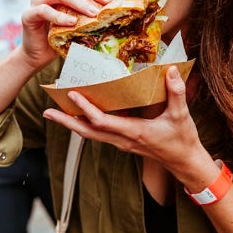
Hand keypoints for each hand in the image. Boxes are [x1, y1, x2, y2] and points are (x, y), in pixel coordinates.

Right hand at [20, 0, 116, 69]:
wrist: (39, 54)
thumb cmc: (63, 35)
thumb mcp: (81, 20)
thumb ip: (93, 10)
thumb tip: (120, 8)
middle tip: (108, 1)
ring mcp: (37, 0)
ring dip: (79, 1)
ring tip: (93, 13)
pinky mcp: (29, 14)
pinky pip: (44, 11)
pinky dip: (59, 16)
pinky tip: (72, 22)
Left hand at [42, 66, 208, 178]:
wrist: (184, 162)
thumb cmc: (182, 140)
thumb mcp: (181, 115)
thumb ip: (176, 92)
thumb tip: (171, 70)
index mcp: (134, 132)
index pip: (103, 122)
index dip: (86, 109)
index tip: (73, 95)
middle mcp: (123, 140)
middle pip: (88, 132)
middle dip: (66, 122)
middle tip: (47, 112)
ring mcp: (122, 143)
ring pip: (91, 134)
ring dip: (72, 124)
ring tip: (56, 112)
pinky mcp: (124, 142)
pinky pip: (99, 134)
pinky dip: (86, 124)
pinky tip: (81, 115)